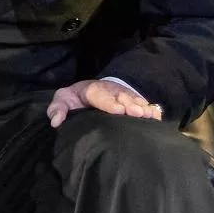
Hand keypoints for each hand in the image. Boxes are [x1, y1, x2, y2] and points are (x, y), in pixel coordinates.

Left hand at [46, 74, 161, 127]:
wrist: (89, 90)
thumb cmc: (75, 98)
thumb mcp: (63, 100)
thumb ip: (57, 109)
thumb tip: (56, 122)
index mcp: (92, 90)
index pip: (101, 95)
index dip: (110, 103)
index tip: (118, 111)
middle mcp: (111, 91)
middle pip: (122, 97)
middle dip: (130, 105)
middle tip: (138, 113)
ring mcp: (124, 95)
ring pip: (134, 100)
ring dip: (142, 108)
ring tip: (150, 116)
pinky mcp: (133, 102)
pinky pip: (144, 105)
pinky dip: (151, 110)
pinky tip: (157, 118)